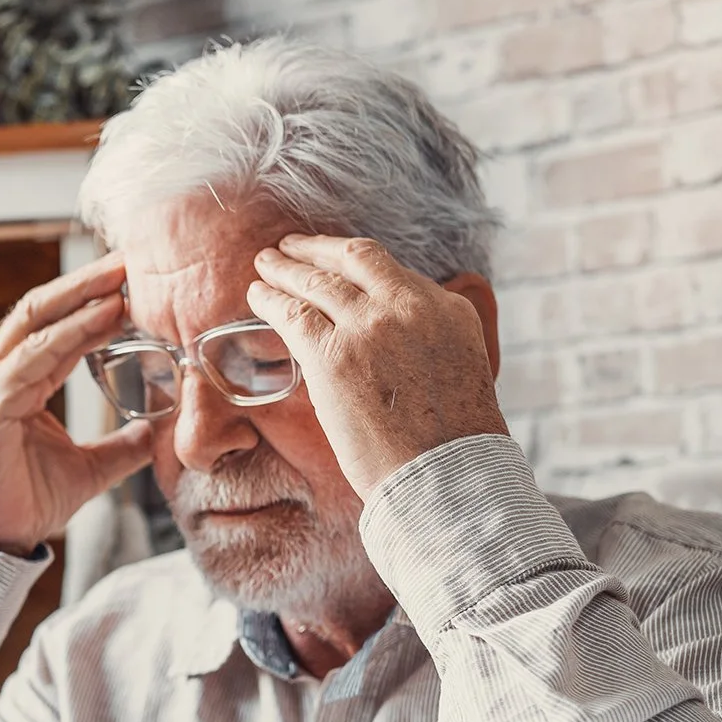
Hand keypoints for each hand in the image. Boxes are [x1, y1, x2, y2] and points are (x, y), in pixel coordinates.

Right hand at [0, 254, 154, 555]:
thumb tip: (156, 434)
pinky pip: (35, 355)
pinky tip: (104, 316)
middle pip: (41, 308)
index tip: (132, 282)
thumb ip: (120, 447)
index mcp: (16, 382)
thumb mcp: (88, 470)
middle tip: (129, 260)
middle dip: (85, 281)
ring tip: (121, 276)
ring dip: (82, 295)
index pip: (52, 325)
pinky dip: (72, 332)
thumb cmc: (21, 503)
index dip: (90, 300)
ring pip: (37, 321)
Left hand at [248, 234, 508, 499]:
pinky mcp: (333, 355)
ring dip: (285, 269)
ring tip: (265, 264)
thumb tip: (399, 331)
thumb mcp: (464, 368)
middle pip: (353, 259)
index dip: (354, 262)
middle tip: (290, 246)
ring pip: (317, 282)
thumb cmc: (451, 442)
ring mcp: (370, 327)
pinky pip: (292, 314)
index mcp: (448, 309)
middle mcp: (411, 306)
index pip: (391, 271)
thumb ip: (432, 337)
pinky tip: (256, 295)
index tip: (334, 260)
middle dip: (315, 249)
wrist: (445, 475)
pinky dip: (270, 300)